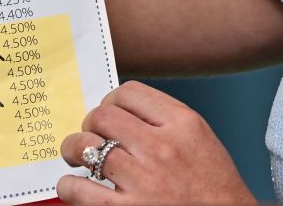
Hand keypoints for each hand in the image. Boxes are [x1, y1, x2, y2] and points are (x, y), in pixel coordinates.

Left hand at [57, 81, 255, 204]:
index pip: (129, 93)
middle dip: (90, 123)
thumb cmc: (212, 186)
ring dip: (74, 149)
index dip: (111, 101)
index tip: (110, 113)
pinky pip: (79, 189)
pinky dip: (70, 186)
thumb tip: (117, 109)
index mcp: (182, 124)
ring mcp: (143, 181)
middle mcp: (162, 148)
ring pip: (85, 145)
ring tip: (76, 156)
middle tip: (92, 136)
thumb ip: (162, 119)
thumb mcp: (198, 138)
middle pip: (103, 115)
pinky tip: (77, 187)